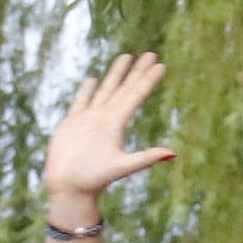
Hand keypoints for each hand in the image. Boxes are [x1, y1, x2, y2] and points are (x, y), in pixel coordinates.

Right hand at [42, 52, 176, 226]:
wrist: (69, 189)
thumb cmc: (94, 180)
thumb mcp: (122, 166)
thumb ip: (145, 158)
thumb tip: (173, 153)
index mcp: (116, 124)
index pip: (136, 96)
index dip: (147, 80)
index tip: (160, 64)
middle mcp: (105, 119)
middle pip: (124, 89)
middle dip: (136, 71)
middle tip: (150, 53)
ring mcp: (89, 120)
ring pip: (105, 90)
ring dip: (115, 74)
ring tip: (125, 57)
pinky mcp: (72, 124)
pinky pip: (81, 102)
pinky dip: (87, 90)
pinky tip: (93, 79)